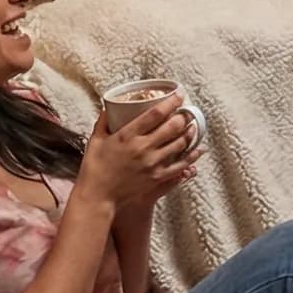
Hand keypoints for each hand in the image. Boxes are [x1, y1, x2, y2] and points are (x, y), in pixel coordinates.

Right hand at [79, 96, 195, 212]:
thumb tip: (108, 107)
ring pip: (179, 143)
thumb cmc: (94, 168)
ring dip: (190, 133)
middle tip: (188, 111)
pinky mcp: (157, 177)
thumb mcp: (96, 140)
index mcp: (128, 135)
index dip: (171, 102)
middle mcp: (143, 147)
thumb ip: (104, 122)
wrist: (98, 196)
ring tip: (194, 126)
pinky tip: (198, 149)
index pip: (155, 114)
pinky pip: (180, 165)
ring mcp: (152, 163)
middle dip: (184, 116)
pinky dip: (192, 156)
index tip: (179, 96)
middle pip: (172, 126)